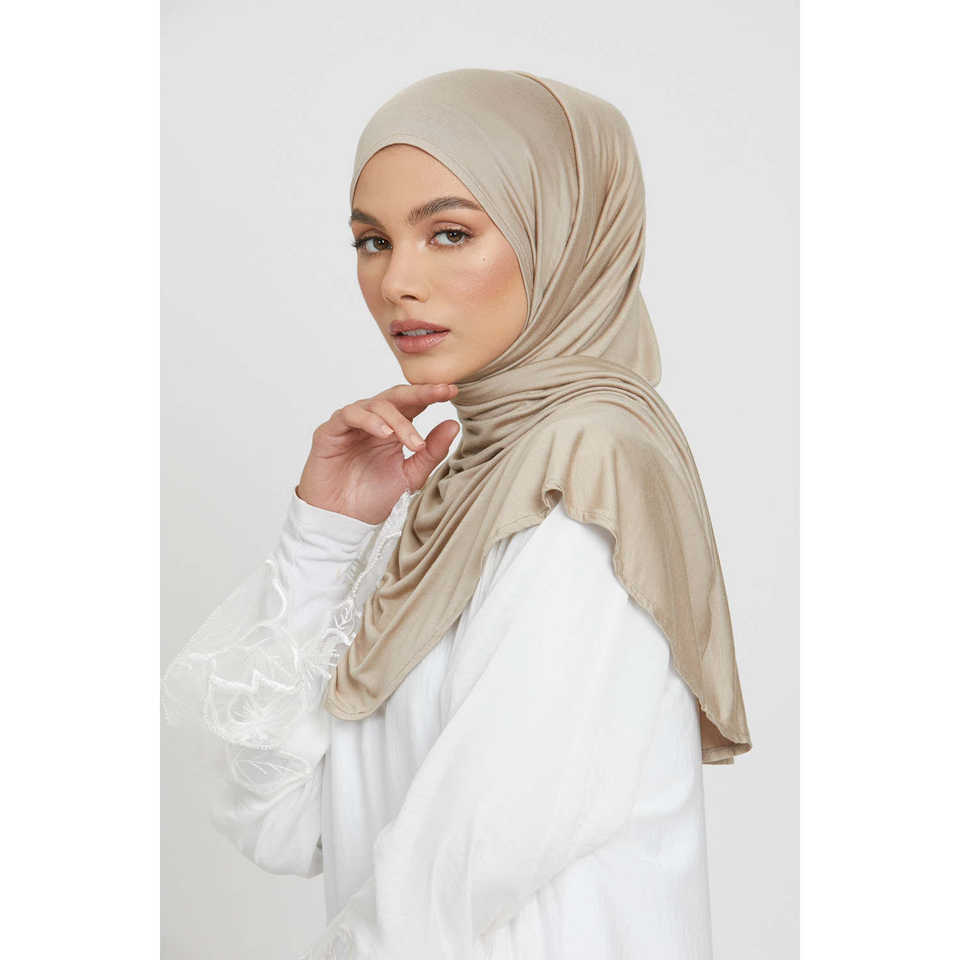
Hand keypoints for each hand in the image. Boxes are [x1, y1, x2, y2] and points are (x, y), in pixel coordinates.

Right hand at [295, 383, 460, 523]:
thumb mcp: (411, 476)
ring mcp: (351, 424)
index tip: (453, 390)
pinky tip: (384, 433)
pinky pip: (349, 415)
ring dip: (397, 420)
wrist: (344, 520)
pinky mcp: (330, 431)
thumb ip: (431, 452)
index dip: (432, 394)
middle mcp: (372, 420)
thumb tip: (453, 425)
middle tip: (442, 392)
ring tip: (412, 441)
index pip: (414, 403)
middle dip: (420, 393)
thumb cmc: (373, 498)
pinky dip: (369, 421)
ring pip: (375, 405)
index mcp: (393, 427)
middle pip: (396, 396)